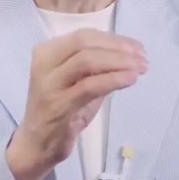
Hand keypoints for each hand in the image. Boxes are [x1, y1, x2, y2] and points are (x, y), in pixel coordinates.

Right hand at [6, 28, 146, 179]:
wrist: (37, 143)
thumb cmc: (60, 111)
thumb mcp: (77, 82)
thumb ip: (96, 67)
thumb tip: (130, 55)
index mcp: (47, 53)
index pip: (84, 36)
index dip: (114, 39)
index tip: (137, 47)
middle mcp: (45, 64)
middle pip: (85, 43)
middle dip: (118, 48)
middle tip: (141, 57)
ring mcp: (50, 85)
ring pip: (87, 61)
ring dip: (119, 62)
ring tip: (140, 68)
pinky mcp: (59, 106)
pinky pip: (90, 86)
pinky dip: (114, 79)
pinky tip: (130, 79)